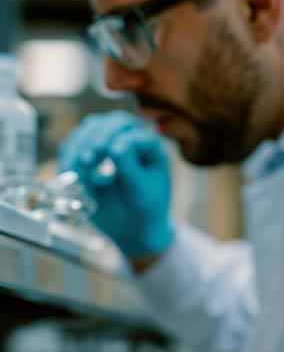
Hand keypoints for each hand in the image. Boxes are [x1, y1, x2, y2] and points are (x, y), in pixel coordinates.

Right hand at [59, 111, 173, 258]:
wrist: (133, 228)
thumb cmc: (145, 208)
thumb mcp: (141, 189)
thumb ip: (129, 166)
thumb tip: (115, 146)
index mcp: (148, 145)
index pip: (129, 129)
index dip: (116, 137)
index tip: (109, 154)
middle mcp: (127, 139)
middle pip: (105, 123)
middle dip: (93, 139)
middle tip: (89, 160)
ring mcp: (105, 145)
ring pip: (84, 133)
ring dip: (77, 152)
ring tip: (82, 176)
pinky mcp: (87, 156)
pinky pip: (70, 148)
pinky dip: (68, 160)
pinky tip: (75, 178)